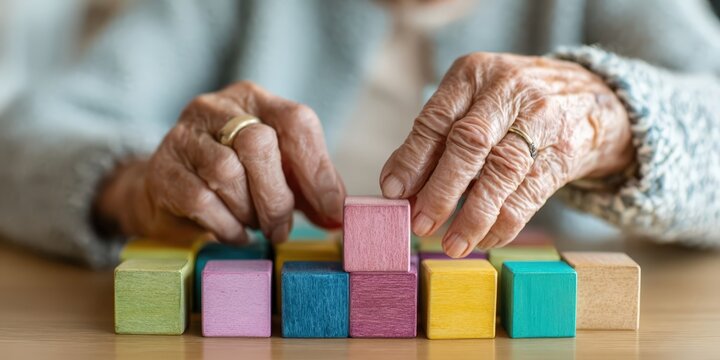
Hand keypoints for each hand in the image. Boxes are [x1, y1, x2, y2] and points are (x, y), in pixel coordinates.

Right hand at [95, 81, 344, 243]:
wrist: (170, 189)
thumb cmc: (238, 180)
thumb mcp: (279, 173)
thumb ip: (311, 189)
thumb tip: (338, 217)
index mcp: (256, 99)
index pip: (296, 121)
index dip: (318, 170)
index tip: (331, 210)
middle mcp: (217, 107)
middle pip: (259, 144)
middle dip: (277, 197)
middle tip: (281, 229)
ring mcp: (184, 135)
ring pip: (227, 172)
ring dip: (249, 211)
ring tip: (254, 226)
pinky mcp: (161, 169)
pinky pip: (200, 199)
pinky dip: (225, 225)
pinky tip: (234, 233)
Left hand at [380, 53, 633, 256]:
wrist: (591, 98)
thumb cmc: (512, 104)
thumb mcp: (473, 101)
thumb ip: (436, 137)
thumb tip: (397, 187)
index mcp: (475, 73)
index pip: (437, 118)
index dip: (413, 158)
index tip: (394, 192)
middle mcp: (508, 91)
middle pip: (470, 143)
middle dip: (441, 189)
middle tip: (420, 224)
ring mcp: (541, 121)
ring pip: (502, 172)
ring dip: (473, 215)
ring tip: (451, 244)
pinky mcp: (563, 154)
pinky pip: (529, 194)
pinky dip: (502, 224)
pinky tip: (483, 239)